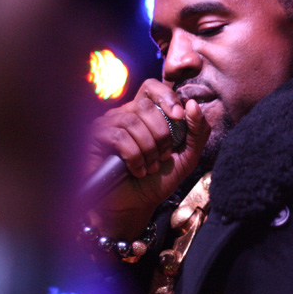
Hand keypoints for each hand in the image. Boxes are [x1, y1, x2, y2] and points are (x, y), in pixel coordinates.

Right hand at [86, 78, 209, 239]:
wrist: (137, 206)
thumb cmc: (158, 180)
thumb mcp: (187, 156)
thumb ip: (198, 130)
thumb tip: (193, 104)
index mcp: (145, 114)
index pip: (153, 87)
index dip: (167, 97)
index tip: (179, 117)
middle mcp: (124, 114)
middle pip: (145, 105)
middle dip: (162, 134)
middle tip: (163, 156)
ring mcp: (107, 124)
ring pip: (132, 121)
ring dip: (148, 149)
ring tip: (151, 167)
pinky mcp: (94, 138)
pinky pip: (117, 136)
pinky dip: (134, 156)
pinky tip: (137, 170)